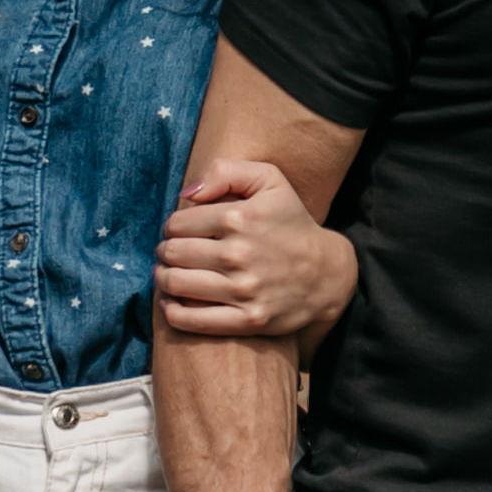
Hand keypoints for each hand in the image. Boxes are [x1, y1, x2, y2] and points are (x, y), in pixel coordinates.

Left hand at [156, 158, 358, 350]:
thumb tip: (187, 194)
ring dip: (164, 279)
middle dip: (165, 252)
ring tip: (169, 275)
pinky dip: (172, 312)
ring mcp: (243, 290)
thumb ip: (226, 171)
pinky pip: (191, 320)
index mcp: (239, 217)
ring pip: (176, 284)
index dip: (172, 227)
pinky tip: (172, 303)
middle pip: (173, 253)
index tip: (179, 233)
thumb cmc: (292, 223)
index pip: (177, 223)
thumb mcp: (270, 181)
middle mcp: (238, 254)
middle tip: (171, 254)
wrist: (327, 273)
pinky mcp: (248, 321)